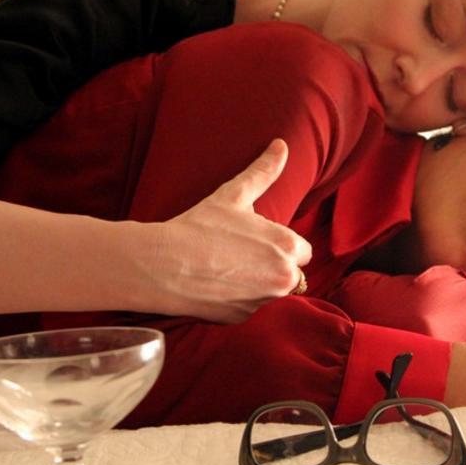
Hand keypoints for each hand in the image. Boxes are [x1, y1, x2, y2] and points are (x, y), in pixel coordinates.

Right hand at [144, 139, 311, 323]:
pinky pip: (250, 307)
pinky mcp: (243, 318)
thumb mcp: (234, 194)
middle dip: (273, 265)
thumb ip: (264, 171)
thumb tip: (281, 145)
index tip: (258, 239)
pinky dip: (239, 299)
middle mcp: (282, 279)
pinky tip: (217, 284)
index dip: (281, 243)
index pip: (302, 250)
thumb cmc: (200, 226)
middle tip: (242, 254)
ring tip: (227, 267)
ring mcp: (263, 302)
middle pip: (290, 274)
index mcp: (286, 247)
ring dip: (258, 283)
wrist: (163, 264)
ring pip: (270, 291)